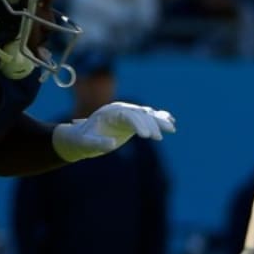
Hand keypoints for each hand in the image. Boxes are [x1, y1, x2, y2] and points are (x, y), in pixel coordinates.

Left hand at [52, 102, 175, 161]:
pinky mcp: (132, 120)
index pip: (128, 115)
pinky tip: (171, 122)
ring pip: (147, 114)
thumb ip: (98, 144)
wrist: (81, 138)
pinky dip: (160, 119)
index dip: (139, 124)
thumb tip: (112, 144)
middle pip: (140, 114)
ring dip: (160, 121)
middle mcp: (120, 110)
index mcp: (110, 112)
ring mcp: (127, 114)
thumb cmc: (82, 141)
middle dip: (151, 124)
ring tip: (172, 129)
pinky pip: (148, 117)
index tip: (147, 136)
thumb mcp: (86, 144)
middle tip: (158, 138)